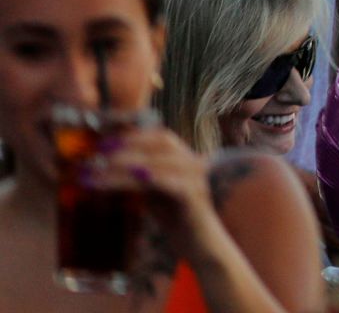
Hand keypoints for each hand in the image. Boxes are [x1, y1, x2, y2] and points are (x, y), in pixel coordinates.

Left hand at [80, 125, 224, 258]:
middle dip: (126, 145)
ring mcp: (195, 179)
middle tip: (95, 155)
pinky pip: (162, 182)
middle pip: (160, 142)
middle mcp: (194, 163)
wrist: (201, 246)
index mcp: (186, 159)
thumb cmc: (176, 219)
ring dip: (121, 166)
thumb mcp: (155, 193)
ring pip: (156, 163)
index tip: (102, 142)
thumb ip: (139, 178)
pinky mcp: (193, 197)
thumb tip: (104, 168)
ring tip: (94, 174)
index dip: (133, 135)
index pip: (160, 136)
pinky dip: (138, 180)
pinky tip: (116, 185)